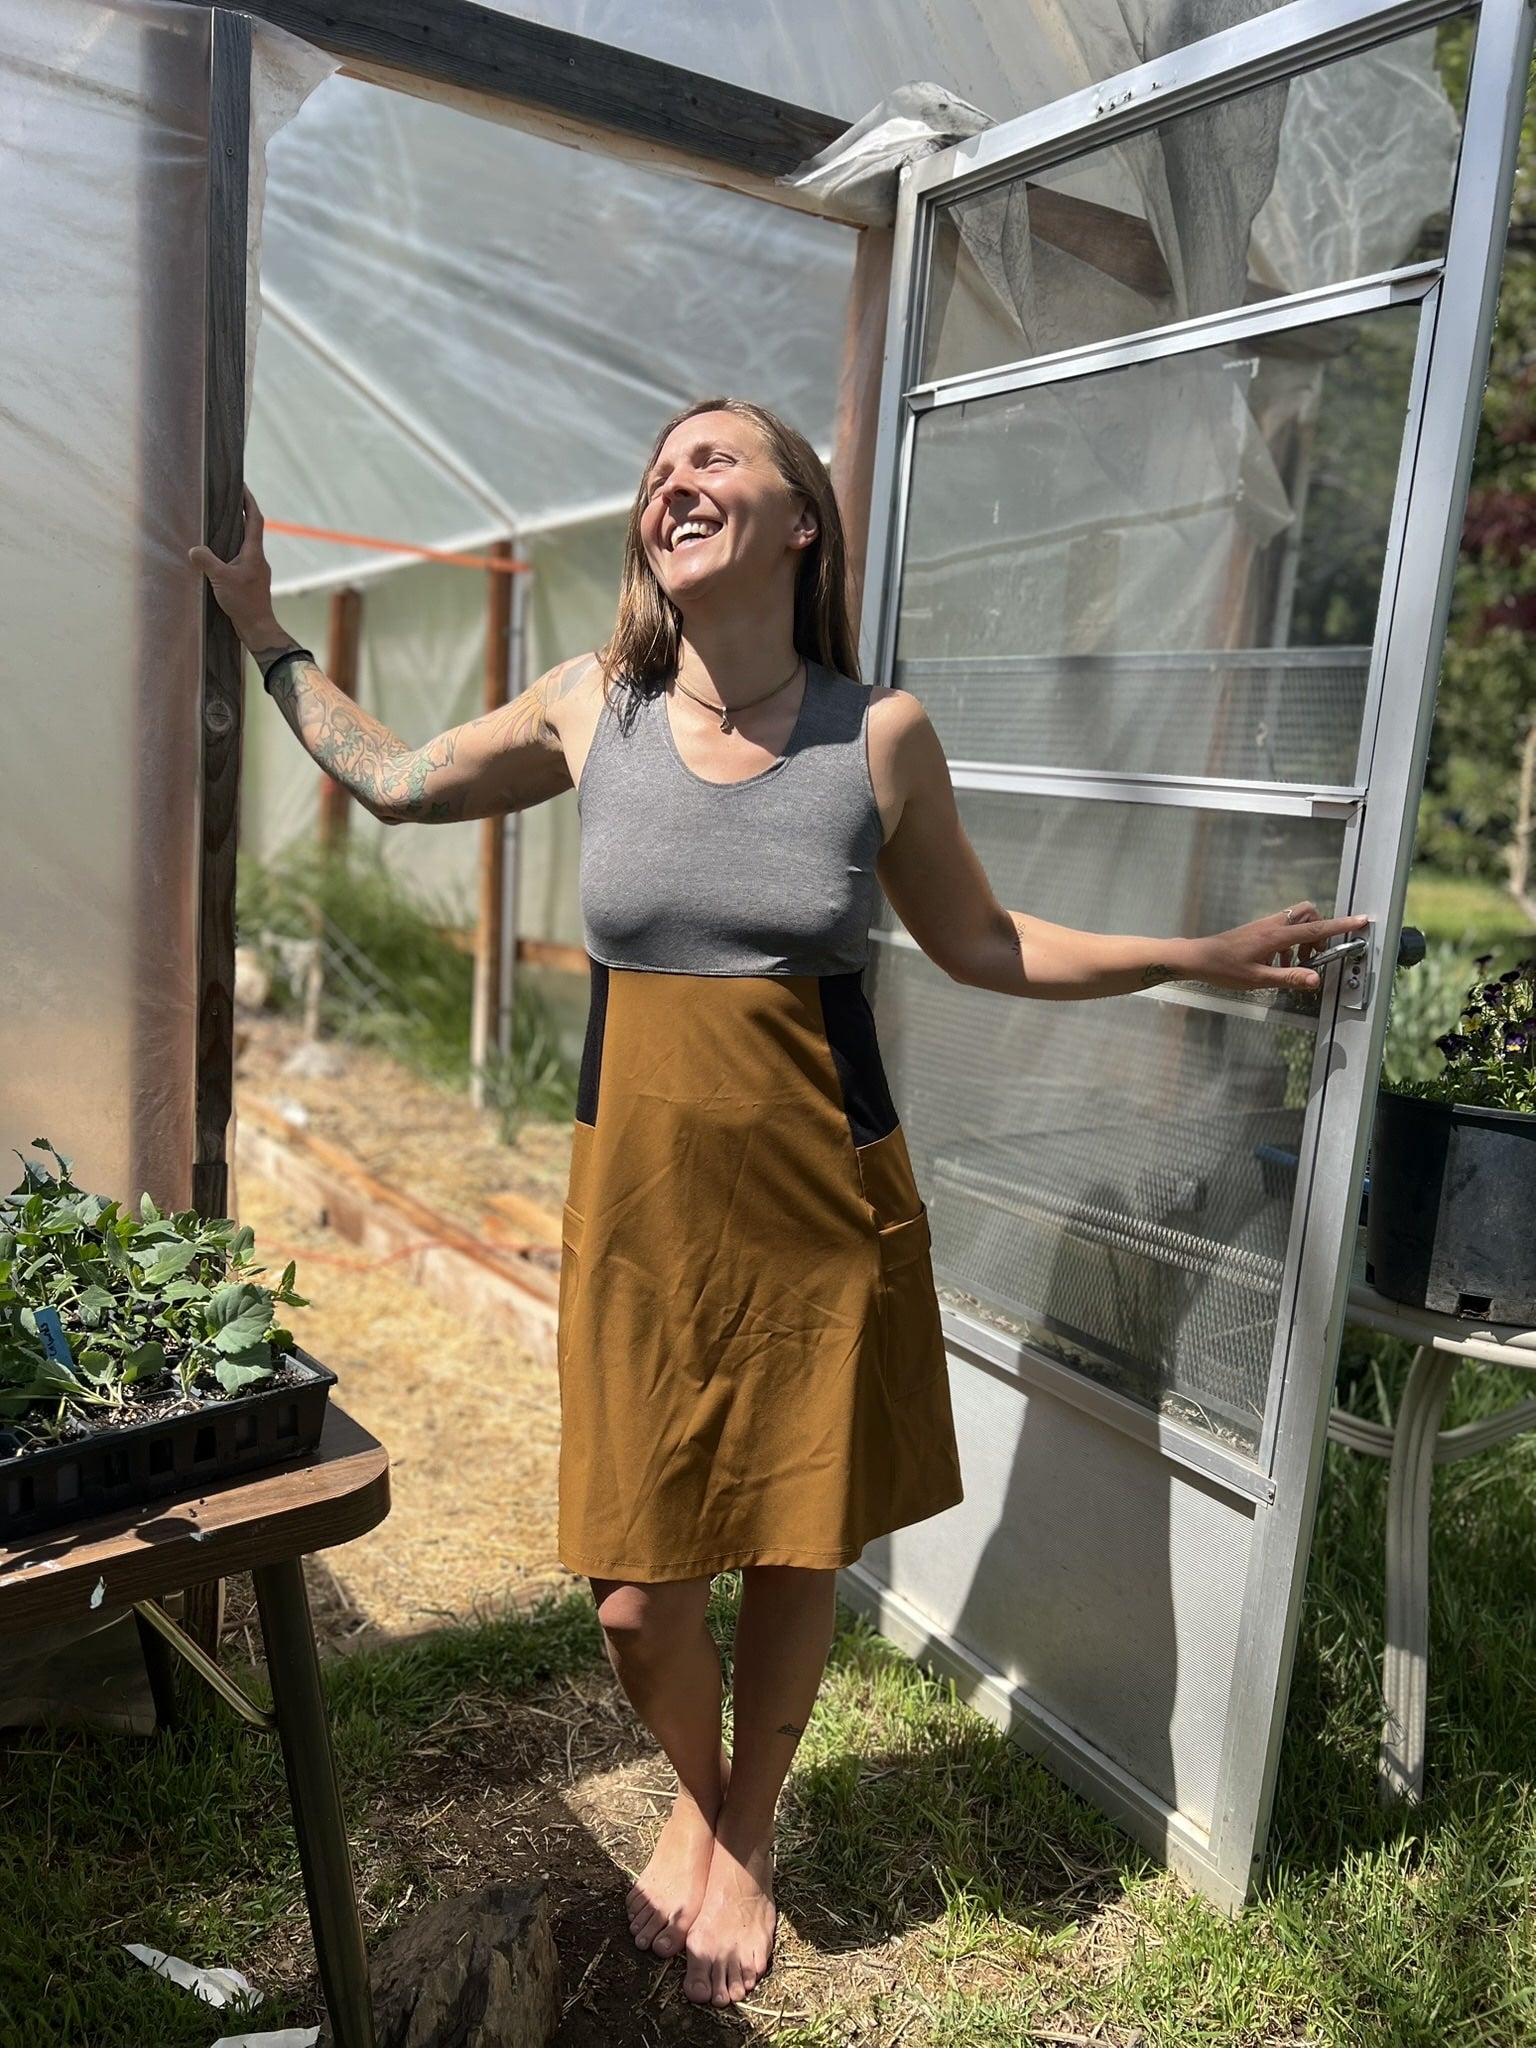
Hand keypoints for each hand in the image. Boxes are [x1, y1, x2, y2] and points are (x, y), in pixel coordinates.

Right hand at [188, 489, 280, 650]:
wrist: (258, 628)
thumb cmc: (244, 603)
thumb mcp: (221, 580)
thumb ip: (207, 562)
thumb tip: (193, 550)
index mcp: (254, 552)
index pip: (254, 519)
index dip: (249, 501)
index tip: (242, 486)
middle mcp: (257, 558)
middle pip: (251, 529)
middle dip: (241, 513)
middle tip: (228, 500)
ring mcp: (255, 569)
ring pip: (245, 544)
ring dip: (235, 532)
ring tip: (220, 523)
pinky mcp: (250, 580)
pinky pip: (240, 558)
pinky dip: (231, 549)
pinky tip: (219, 554)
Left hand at [1184, 902, 1370, 993]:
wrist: (1197, 958)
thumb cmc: (1223, 968)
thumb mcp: (1258, 979)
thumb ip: (1289, 977)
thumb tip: (1315, 979)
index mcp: (1276, 936)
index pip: (1316, 927)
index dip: (1341, 925)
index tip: (1361, 920)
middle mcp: (1273, 925)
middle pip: (1309, 915)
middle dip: (1320, 931)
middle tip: (1315, 954)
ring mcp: (1265, 926)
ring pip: (1296, 923)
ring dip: (1304, 940)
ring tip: (1295, 965)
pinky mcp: (1258, 930)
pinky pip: (1283, 930)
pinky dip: (1289, 944)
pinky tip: (1278, 964)